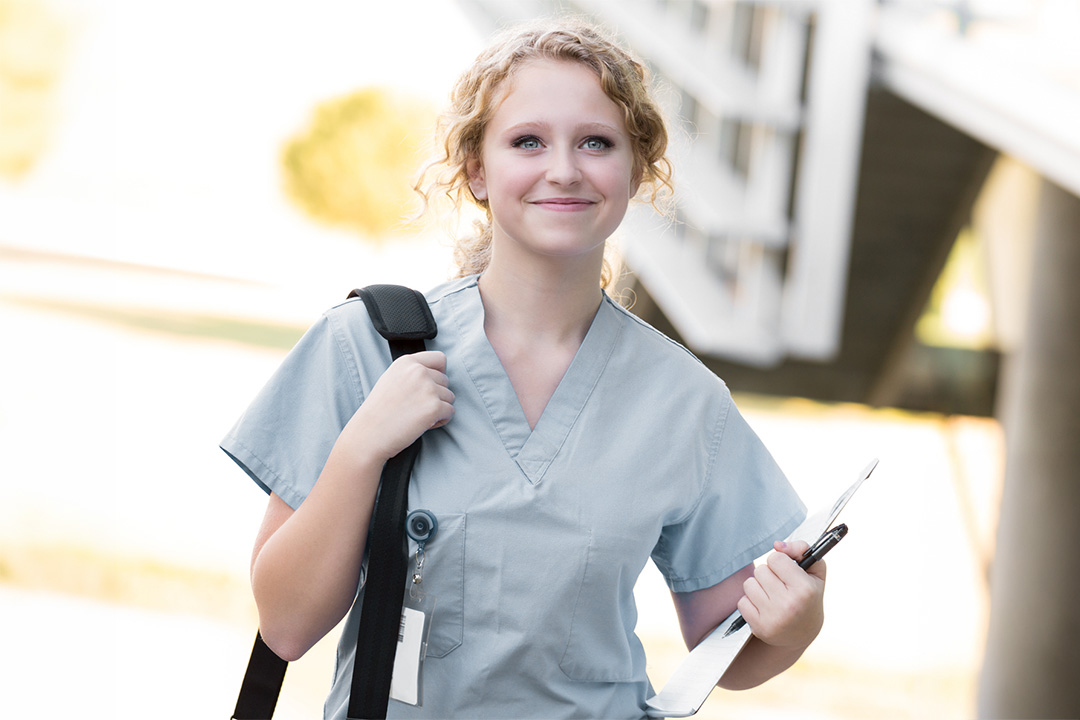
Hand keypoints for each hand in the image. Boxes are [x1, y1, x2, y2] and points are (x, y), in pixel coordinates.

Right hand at [340, 351, 454, 463]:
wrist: (369, 434)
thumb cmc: (379, 411)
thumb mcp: (391, 379)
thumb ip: (413, 372)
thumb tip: (437, 374)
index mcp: (407, 362)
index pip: (439, 358)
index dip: (438, 373)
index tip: (429, 385)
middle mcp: (419, 371)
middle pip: (446, 380)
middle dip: (436, 395)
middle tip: (416, 407)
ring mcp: (428, 388)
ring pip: (449, 397)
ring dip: (438, 408)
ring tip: (417, 416)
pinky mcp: (434, 407)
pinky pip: (450, 412)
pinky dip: (440, 421)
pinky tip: (422, 424)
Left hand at [736, 540, 825, 648]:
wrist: (804, 634)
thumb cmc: (808, 598)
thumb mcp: (814, 572)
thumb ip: (802, 550)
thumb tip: (777, 545)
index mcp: (805, 589)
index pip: (776, 558)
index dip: (780, 562)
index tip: (786, 572)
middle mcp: (789, 604)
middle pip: (760, 570)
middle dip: (768, 575)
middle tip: (780, 586)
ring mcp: (773, 618)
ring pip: (749, 584)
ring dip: (757, 587)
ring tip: (771, 596)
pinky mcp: (759, 628)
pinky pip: (742, 602)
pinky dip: (750, 602)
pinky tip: (763, 608)